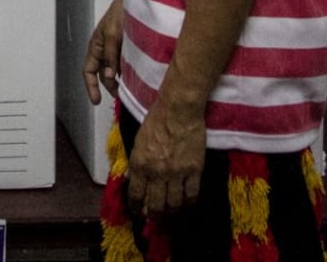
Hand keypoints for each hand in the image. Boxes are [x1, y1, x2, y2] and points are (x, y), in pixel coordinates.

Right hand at [82, 0, 124, 104]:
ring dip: (121, 80)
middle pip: (103, 74)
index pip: (88, 71)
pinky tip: (137, 78)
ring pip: (115, 71)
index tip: (96, 101)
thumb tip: (108, 76)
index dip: (90, 86)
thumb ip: (110, 56)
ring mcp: (117, 49)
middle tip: (121, 96)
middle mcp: (105, 50)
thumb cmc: (120, 12)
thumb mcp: (113, 35)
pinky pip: (126, 65)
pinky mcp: (129, 48)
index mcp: (95, 46)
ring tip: (130, 91)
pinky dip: (130, 73)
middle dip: (110, 86)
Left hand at [127, 100, 205, 215]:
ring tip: (171, 210)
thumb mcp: (138, 141)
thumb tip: (132, 179)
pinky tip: (186, 201)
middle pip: (156, 205)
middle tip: (155, 216)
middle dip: (154, 214)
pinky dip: (188, 202)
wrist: (179, 110)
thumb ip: (136, 162)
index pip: (136, 194)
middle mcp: (157, 172)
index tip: (138, 211)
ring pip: (174, 203)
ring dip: (171, 210)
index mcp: (140, 164)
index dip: (136, 207)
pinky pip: (192, 194)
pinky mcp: (194, 170)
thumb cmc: (156, 120)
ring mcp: (177, 173)